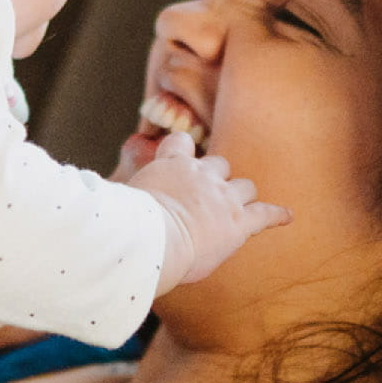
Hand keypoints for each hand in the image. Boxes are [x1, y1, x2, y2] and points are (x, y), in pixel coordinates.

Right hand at [128, 132, 290, 289]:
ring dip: (241, 196)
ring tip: (236, 211)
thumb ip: (121, 190)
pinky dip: (276, 215)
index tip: (179, 159)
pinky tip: (287, 217)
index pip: (180, 142)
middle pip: (219, 165)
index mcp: (172, 164)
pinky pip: (265, 214)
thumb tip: (94, 192)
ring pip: (244, 186)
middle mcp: (203, 175)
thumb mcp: (120, 197)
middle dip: (216, 178)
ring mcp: (225, 197)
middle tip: (207, 198)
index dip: (181, 151)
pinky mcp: (240, 221)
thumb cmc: (129, 224)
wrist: (154, 239)